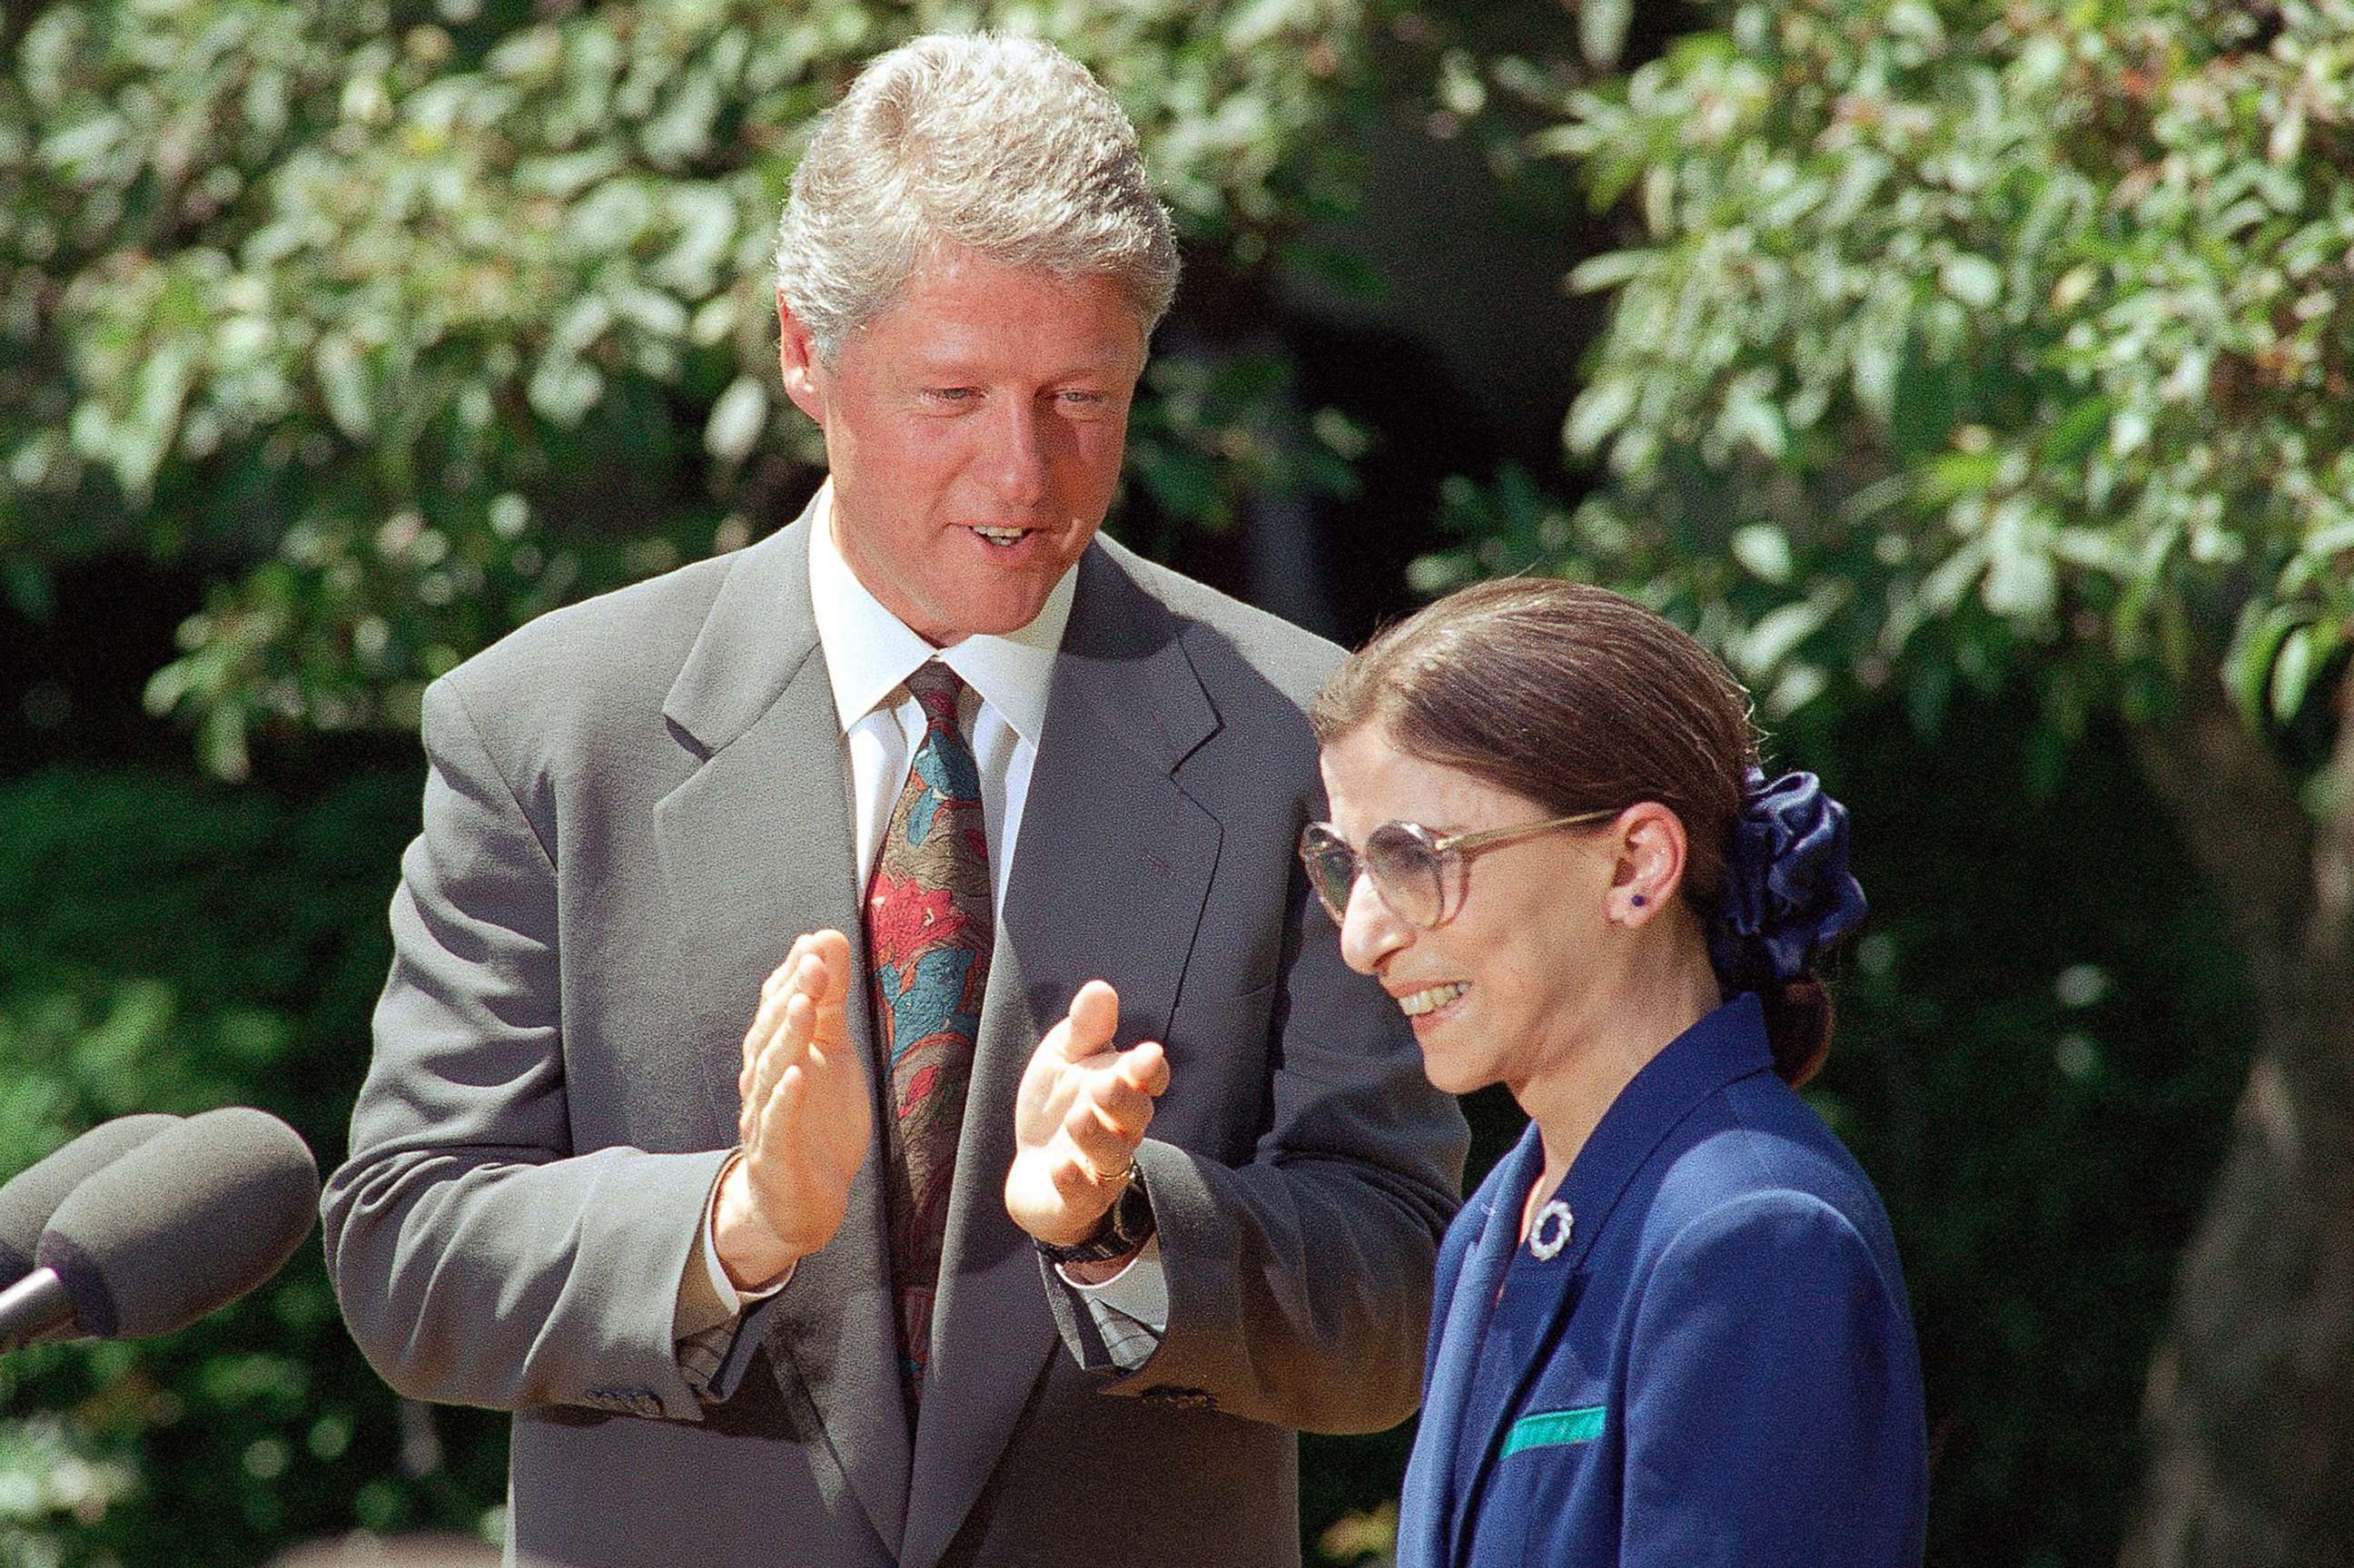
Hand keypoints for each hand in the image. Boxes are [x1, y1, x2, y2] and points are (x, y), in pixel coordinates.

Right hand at [715, 931, 870, 1288]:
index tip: (815, 942)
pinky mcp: (775, 1158)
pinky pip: (777, 1126)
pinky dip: (786, 1101)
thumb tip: (827, 937)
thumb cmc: (816, 1122)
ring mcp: (765, 1120)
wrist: (800, 1203)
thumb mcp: (832, 1053)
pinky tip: (798, 1076)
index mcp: (777, 1056)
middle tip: (814, 963)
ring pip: (770, 1074)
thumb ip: (831, 1000)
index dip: (794, 976)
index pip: (778, 1009)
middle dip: (792, 996)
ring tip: (802, 1004)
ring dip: (786, 1038)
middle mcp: (764, 1083)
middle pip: (771, 1035)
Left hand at [1004, 981, 1170, 1250]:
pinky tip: (1060, 1167)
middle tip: (1106, 1084)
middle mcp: (1120, 1129)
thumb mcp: (1062, 1059)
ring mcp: (1101, 1167)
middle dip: (1124, 1099)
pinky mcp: (1078, 1200)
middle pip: (1136, 1115)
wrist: (1033, 1171)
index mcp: (1121, 1088)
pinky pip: (1084, 1194)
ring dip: (1098, 1136)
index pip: (1148, 1080)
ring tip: (1078, 1118)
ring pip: (1113, 1155)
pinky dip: (1074, 1181)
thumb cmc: (1056, 1106)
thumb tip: (1101, 987)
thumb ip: (1083, 1029)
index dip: (1150, 1071)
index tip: (1146, 1055)